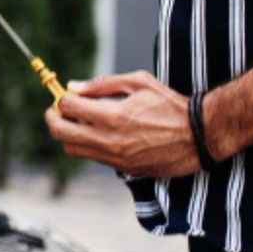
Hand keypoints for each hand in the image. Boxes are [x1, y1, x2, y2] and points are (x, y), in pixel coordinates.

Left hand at [45, 71, 200, 178]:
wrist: (199, 136)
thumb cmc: (170, 104)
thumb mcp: (139, 83)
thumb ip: (103, 85)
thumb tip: (74, 86)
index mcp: (113, 116)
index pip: (68, 108)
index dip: (60, 99)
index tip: (63, 95)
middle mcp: (110, 140)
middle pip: (61, 133)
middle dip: (53, 118)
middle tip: (56, 110)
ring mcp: (116, 157)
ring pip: (72, 149)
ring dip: (67, 133)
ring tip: (76, 121)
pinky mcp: (123, 168)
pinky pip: (92, 157)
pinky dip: (86, 144)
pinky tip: (96, 132)